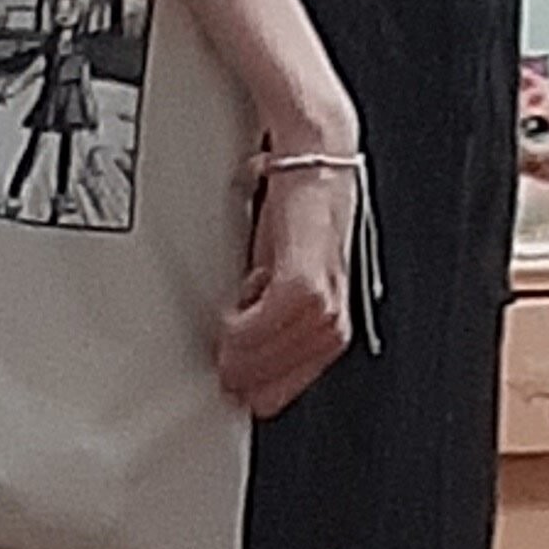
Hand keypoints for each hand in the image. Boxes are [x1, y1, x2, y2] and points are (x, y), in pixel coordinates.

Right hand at [217, 156, 359, 417]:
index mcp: (327, 326)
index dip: (252, 390)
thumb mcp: (273, 277)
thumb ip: (262, 313)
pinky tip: (233, 317)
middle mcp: (332, 318)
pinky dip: (246, 326)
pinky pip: (273, 321)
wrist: (315, 158)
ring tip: (222, 342)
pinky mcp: (309, 279)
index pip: (286, 388)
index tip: (226, 388)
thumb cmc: (295, 214)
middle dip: (243, 379)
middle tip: (217, 368)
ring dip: (241, 353)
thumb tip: (231, 350)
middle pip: (281, 381)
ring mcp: (324, 300)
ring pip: (277, 357)